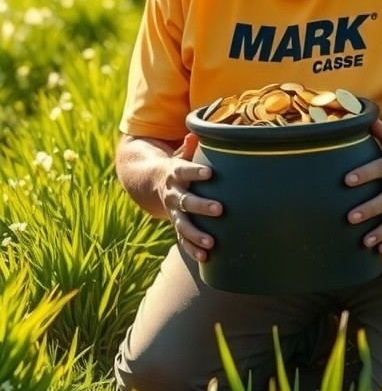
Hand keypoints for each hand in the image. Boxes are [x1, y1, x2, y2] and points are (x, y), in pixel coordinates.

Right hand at [164, 133, 221, 262]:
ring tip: (212, 243)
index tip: (210, 173)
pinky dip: (192, 249)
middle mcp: (173, 194)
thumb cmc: (177, 165)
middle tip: (220, 209)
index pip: (185, 171)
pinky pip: (182, 239)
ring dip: (196, 234)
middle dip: (202, 206)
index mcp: (175, 173)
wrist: (151, 182)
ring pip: (183, 225)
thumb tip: (197, 131)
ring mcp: (173, 211)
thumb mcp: (179, 153)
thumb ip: (190, 146)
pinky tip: (205, 258)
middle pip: (187, 201)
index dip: (196, 172)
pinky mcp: (176, 224)